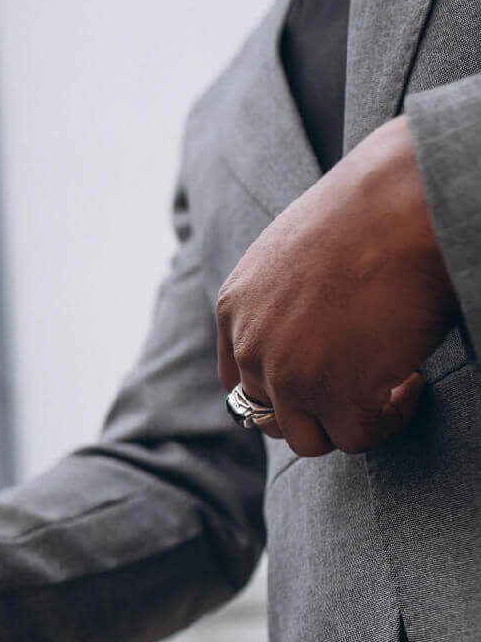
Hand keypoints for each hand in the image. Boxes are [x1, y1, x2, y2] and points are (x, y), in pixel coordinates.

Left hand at [216, 115, 458, 455]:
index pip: (239, 381)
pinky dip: (386, 420)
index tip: (326, 376)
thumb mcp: (292, 255)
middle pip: (270, 415)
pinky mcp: (332, 391)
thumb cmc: (366, 215)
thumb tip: (309, 336)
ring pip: (307, 438)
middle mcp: (250, 345)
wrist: (403, 203)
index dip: (282, 391)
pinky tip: (409, 381)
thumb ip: (280, 302)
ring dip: (348, 422)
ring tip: (389, 387)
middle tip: (363, 382)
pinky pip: (355, 437)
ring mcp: (287, 373)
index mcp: (233, 308)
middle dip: (318, 408)